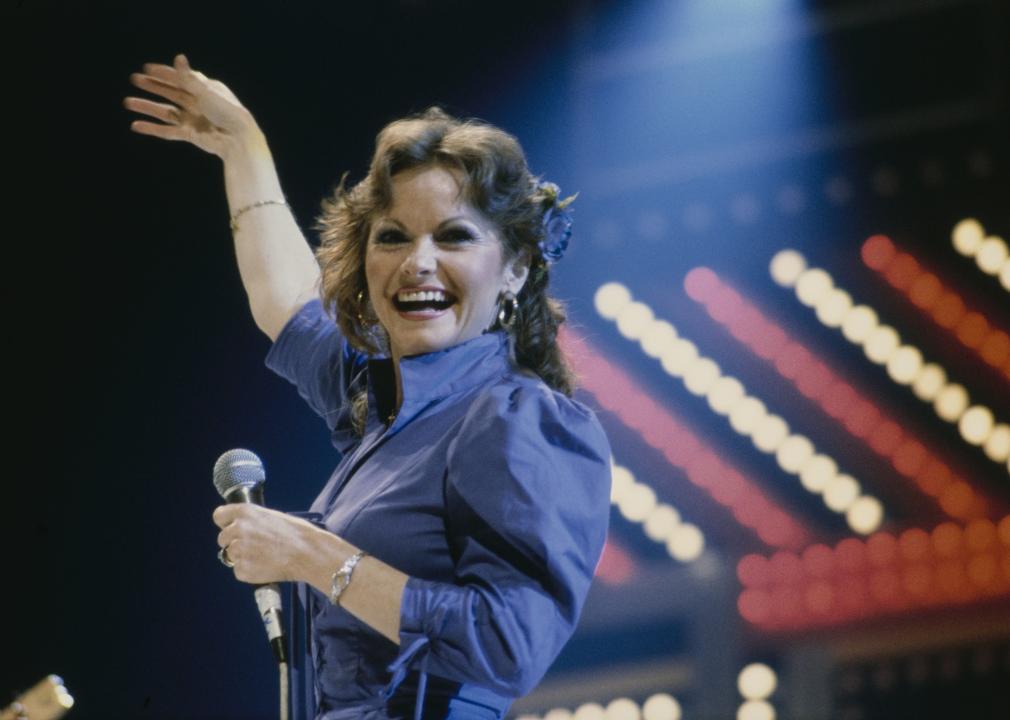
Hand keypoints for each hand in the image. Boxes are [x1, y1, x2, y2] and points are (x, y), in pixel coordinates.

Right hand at [125, 54, 263, 160]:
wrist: (238, 140)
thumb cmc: (227, 112)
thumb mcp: (206, 92)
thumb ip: (188, 78)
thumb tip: (178, 57)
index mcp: (205, 89)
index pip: (180, 78)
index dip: (163, 73)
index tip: (146, 68)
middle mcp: (198, 102)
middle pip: (171, 92)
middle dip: (153, 86)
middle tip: (134, 79)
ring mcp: (194, 119)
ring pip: (166, 111)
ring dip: (147, 107)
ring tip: (127, 102)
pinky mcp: (191, 134)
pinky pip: (167, 131)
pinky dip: (152, 128)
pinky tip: (136, 125)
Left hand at [213, 504, 319, 584]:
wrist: (308, 553)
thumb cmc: (296, 534)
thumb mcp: (272, 516)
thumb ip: (252, 521)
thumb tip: (242, 528)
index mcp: (245, 512)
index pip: (219, 515)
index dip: (225, 523)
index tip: (230, 528)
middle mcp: (238, 529)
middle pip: (222, 538)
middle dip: (235, 543)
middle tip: (254, 547)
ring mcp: (238, 550)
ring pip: (231, 556)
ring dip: (243, 558)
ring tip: (264, 557)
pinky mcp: (242, 569)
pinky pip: (239, 571)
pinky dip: (249, 571)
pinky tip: (265, 566)